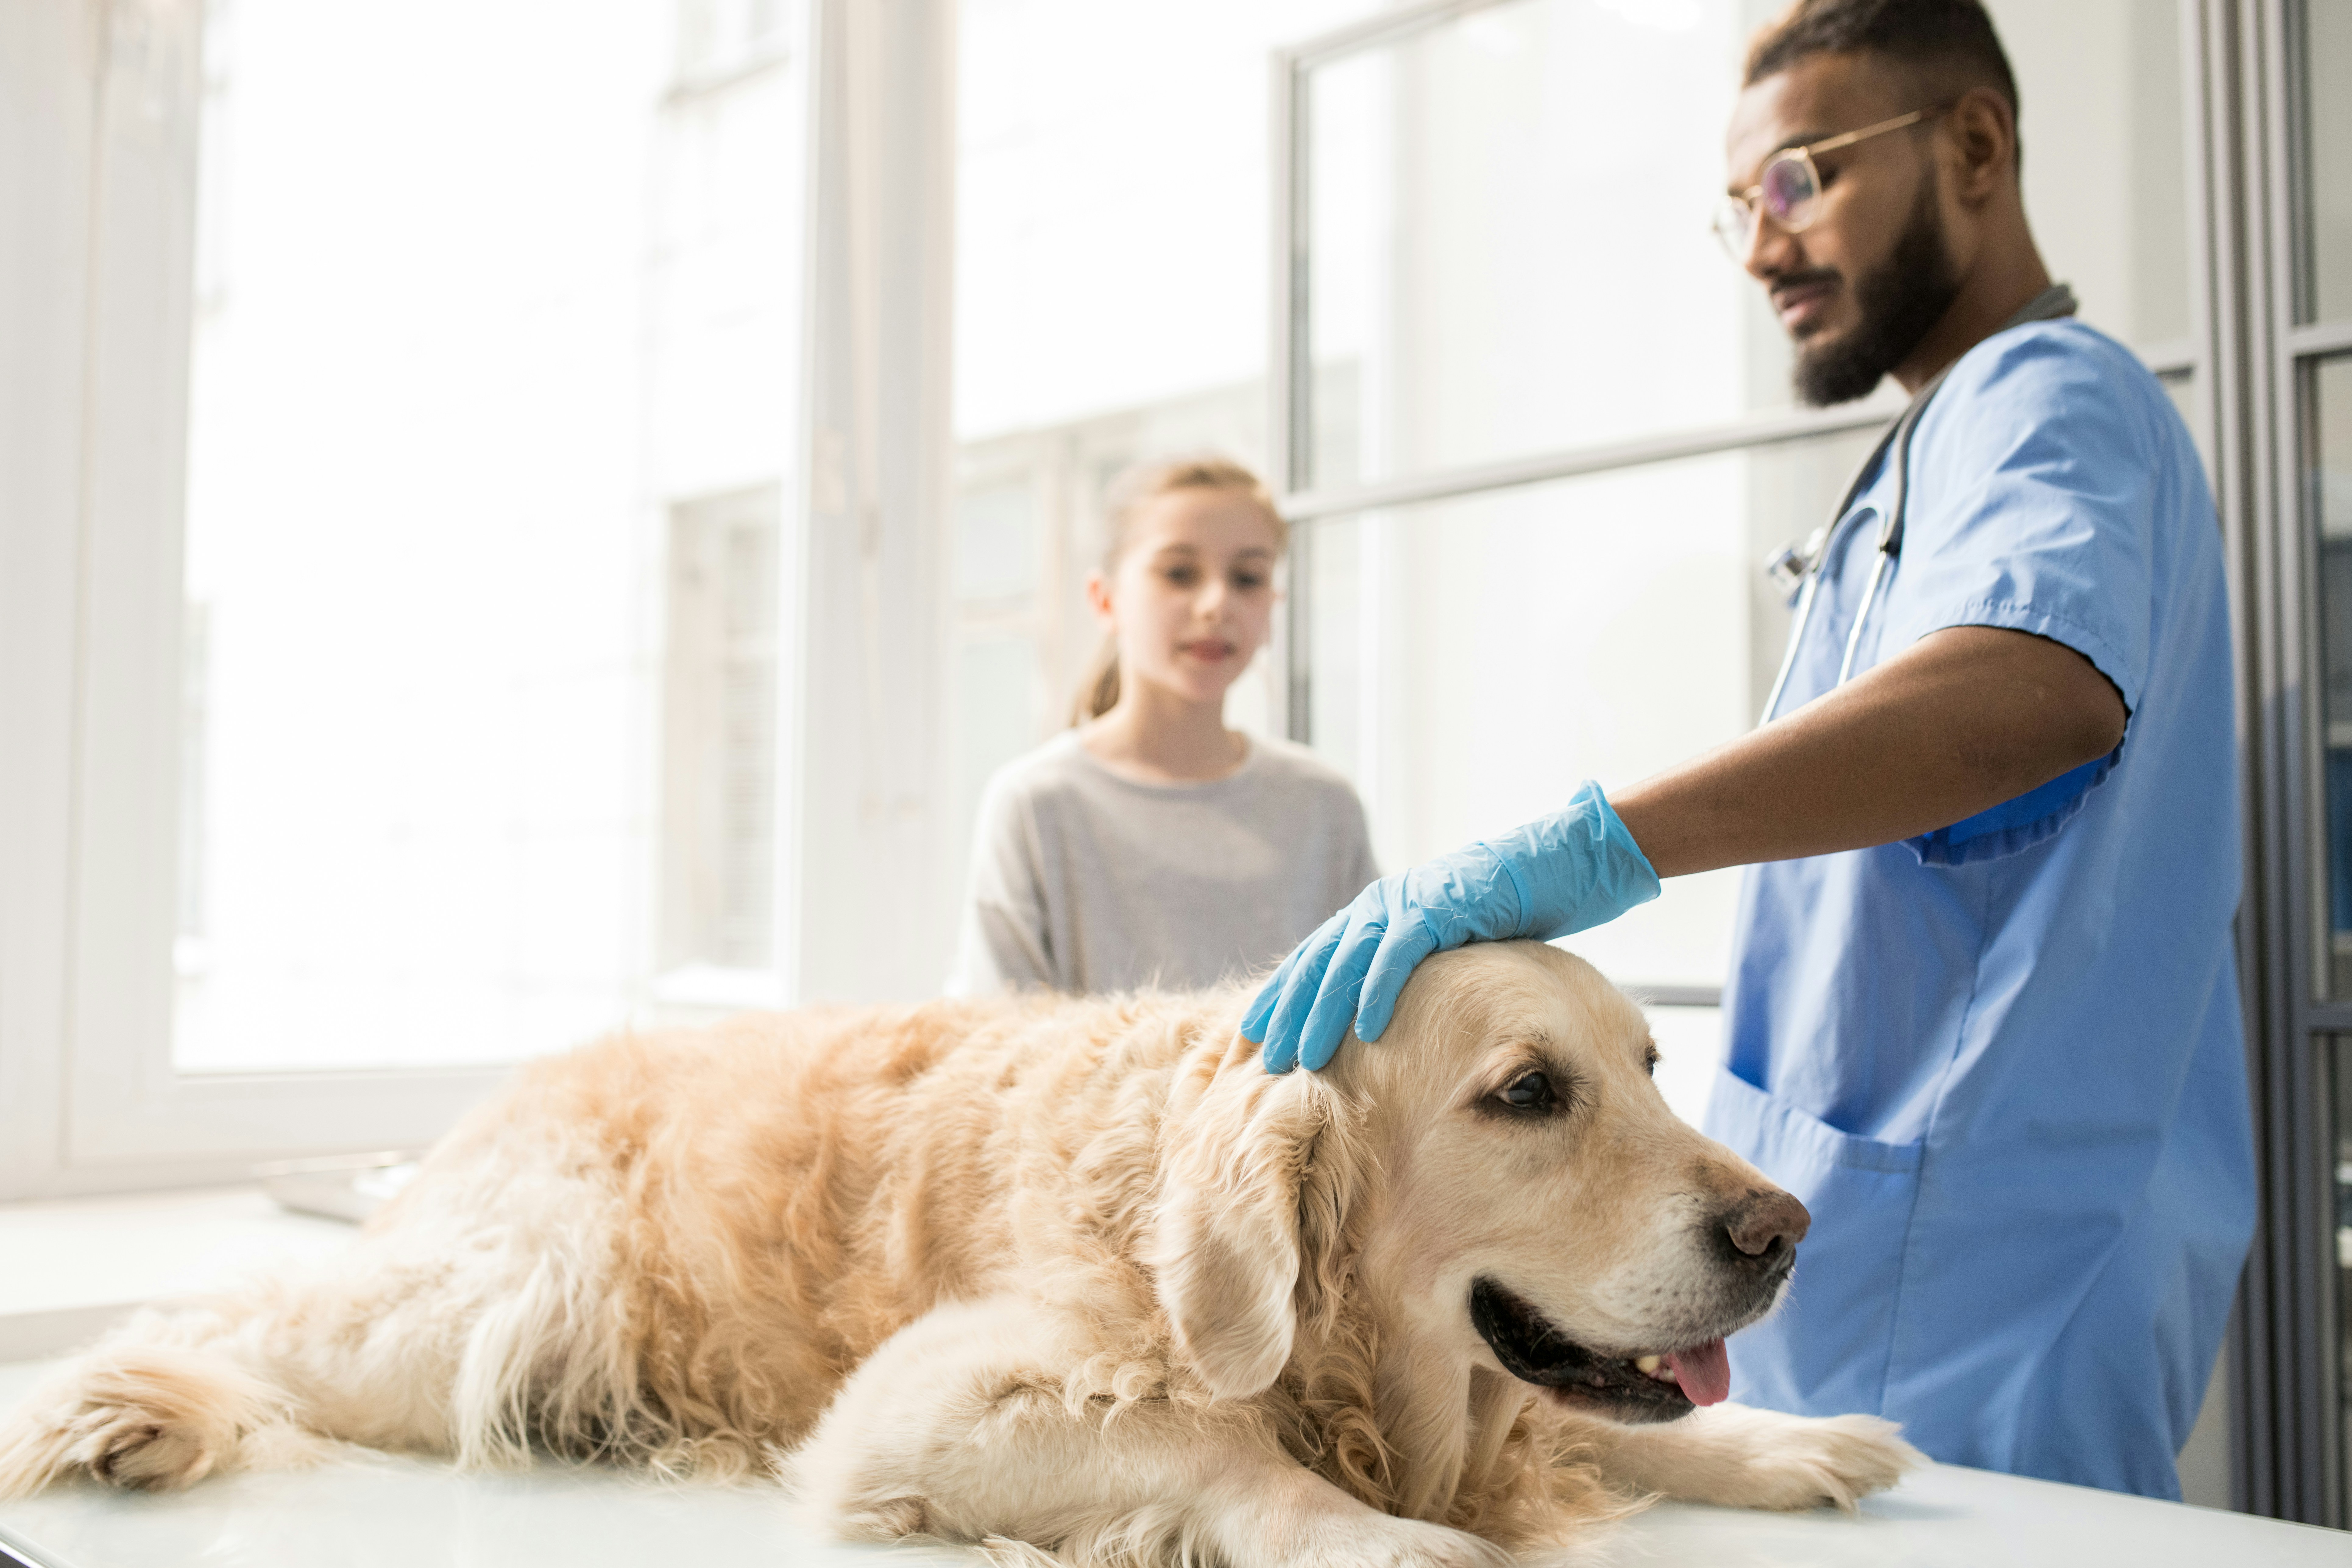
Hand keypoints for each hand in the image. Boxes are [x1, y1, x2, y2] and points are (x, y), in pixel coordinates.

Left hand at [1243, 781, 1658, 1071]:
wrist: (1558, 862)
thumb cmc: (1507, 906)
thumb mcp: (1446, 941)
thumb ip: (1410, 963)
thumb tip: (1383, 1009)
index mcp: (1378, 911)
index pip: (1318, 957)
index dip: (1284, 994)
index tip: (1255, 1034)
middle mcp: (1382, 904)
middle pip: (1321, 962)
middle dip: (1290, 1011)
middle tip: (1265, 1059)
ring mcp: (1409, 903)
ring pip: (1349, 962)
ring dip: (1323, 1011)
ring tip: (1302, 1056)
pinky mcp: (1441, 907)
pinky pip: (1400, 954)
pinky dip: (1378, 989)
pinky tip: (1363, 1029)